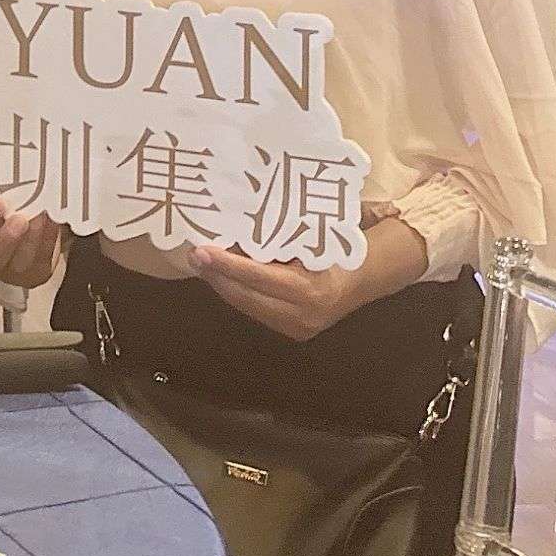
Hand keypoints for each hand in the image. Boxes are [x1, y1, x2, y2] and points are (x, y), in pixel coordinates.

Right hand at [0, 196, 61, 291]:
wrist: (15, 225)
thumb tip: (3, 177)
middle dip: (7, 239)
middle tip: (21, 218)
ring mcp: (9, 272)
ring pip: (19, 263)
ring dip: (33, 237)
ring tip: (42, 214)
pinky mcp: (33, 274)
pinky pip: (42, 260)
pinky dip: (49, 239)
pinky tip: (52, 220)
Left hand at [184, 229, 420, 342]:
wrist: (361, 280)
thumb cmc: (335, 249)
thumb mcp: (309, 237)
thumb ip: (277, 237)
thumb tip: (234, 223)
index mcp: (311, 290)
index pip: (258, 278)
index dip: (226, 264)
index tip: (201, 251)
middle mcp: (303, 315)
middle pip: (246, 297)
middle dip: (216, 277)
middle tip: (194, 255)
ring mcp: (297, 328)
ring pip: (247, 306)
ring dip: (223, 285)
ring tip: (203, 263)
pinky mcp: (292, 332)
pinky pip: (256, 311)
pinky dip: (238, 293)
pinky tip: (223, 276)